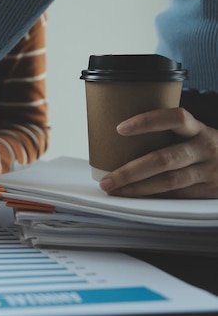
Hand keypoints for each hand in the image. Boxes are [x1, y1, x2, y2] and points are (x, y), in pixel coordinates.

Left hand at [99, 107, 217, 197]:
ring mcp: (209, 171)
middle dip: (130, 171)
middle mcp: (205, 148)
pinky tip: (135, 197)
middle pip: (164, 159)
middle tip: (108, 179)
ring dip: (137, 188)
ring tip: (115, 190)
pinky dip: (153, 197)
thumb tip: (119, 139)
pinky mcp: (209, 190)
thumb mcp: (194, 135)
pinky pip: (176, 195)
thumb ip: (168, 135)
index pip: (175, 118)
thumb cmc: (205, 148)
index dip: (147, 121)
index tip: (120, 128)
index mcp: (198, 129)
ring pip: (168, 182)